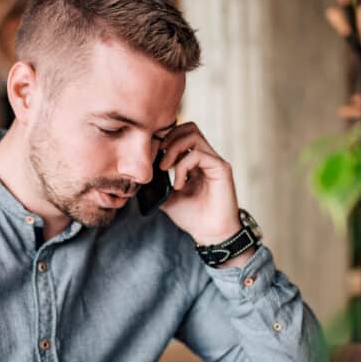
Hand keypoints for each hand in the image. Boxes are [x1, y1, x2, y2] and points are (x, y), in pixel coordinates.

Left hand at [157, 122, 240, 246]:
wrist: (210, 234)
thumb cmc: (192, 217)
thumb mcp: (167, 198)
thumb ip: (157, 183)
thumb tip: (139, 175)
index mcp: (195, 161)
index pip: (180, 135)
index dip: (163, 140)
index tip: (150, 158)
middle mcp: (206, 157)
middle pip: (188, 127)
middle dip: (168, 138)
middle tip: (157, 159)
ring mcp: (214, 160)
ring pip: (193, 134)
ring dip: (173, 148)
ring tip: (165, 168)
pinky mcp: (221, 168)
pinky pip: (198, 154)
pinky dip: (183, 166)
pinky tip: (179, 184)